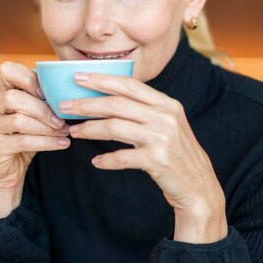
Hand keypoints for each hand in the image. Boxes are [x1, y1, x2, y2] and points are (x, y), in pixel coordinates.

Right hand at [0, 62, 70, 220]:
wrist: (7, 172)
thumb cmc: (24, 137)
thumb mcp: (32, 115)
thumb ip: (43, 100)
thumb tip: (72, 90)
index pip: (6, 70)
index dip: (29, 77)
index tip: (47, 92)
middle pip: (13, 97)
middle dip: (43, 108)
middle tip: (62, 119)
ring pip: (19, 120)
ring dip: (47, 126)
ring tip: (64, 131)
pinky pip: (24, 141)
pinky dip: (47, 142)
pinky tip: (62, 143)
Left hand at [60, 72, 227, 242]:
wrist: (198, 185)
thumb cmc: (177, 153)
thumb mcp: (168, 124)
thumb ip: (146, 109)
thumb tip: (109, 98)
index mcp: (167, 104)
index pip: (130, 85)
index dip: (102, 79)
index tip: (78, 76)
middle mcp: (165, 117)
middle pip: (117, 103)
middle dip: (87, 103)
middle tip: (64, 105)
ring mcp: (162, 138)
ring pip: (115, 127)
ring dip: (90, 129)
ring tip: (75, 132)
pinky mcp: (157, 160)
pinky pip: (122, 157)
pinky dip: (107, 160)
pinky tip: (96, 162)